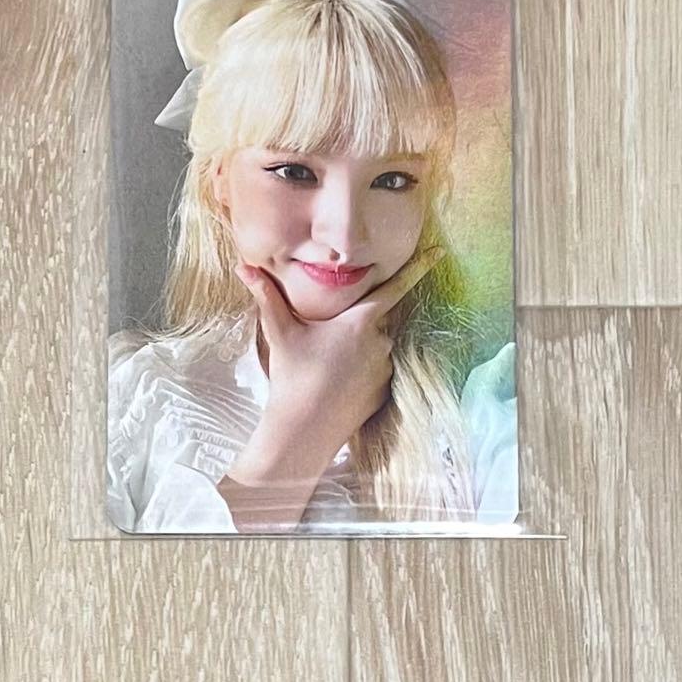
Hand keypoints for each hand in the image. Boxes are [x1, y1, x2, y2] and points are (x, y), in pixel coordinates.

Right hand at [233, 245, 445, 463]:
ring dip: (357, 348)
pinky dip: (361, 370)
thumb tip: (243, 266)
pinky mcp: (386, 391)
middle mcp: (381, 341)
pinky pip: (377, 370)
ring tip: (328, 366)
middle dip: (355, 323)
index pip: (395, 287)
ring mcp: (386, 368)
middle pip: (375, 319)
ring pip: (376, 345)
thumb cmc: (292, 375)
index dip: (417, 268)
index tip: (439, 251)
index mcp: (360, 321)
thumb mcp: (279, 332)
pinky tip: (338, 382)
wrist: (303, 429)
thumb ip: (265, 296)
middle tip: (326, 342)